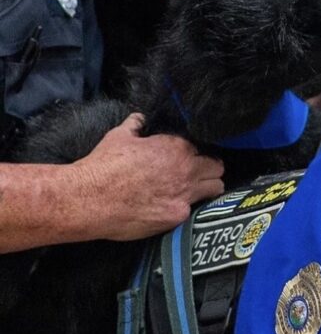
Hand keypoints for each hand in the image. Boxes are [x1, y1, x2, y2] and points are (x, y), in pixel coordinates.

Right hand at [73, 113, 224, 239]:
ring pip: (215, 187)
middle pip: (216, 167)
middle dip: (210, 169)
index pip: (200, 147)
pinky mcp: (178, 215)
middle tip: (200, 173)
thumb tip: (139, 118)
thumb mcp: (119, 136)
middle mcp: (186, 169)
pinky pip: (194, 210)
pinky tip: (177, 206)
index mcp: (176, 147)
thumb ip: (135, 125)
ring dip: (209, 187)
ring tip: (198, 190)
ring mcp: (185, 194)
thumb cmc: (103, 166)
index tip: (190, 157)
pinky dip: (188, 207)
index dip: (195, 153)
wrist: (90, 198)